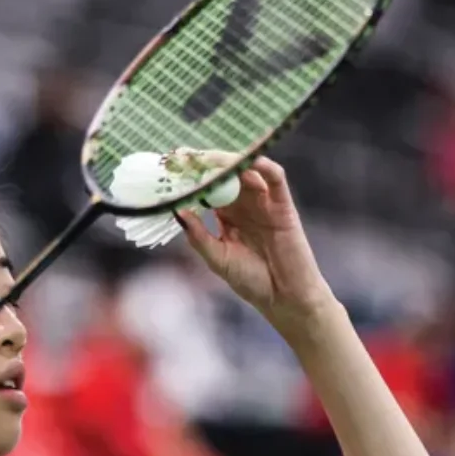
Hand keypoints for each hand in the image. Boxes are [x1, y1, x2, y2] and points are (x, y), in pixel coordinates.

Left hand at [174, 154, 337, 332]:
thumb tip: (177, 211)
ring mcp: (264, 202)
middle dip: (205, 164)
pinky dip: (264, 165)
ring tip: (209, 159)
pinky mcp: (283, 205)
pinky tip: (249, 161)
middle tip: (184, 157)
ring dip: (228, 162)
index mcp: (226, 215)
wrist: (284, 298)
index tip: (170, 167)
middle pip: (224, 174)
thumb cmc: (252, 281)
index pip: (206, 188)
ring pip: (247, 171)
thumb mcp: (218, 259)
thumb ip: (198, 236)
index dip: (190, 177)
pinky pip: (275, 179)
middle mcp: (244, 204)